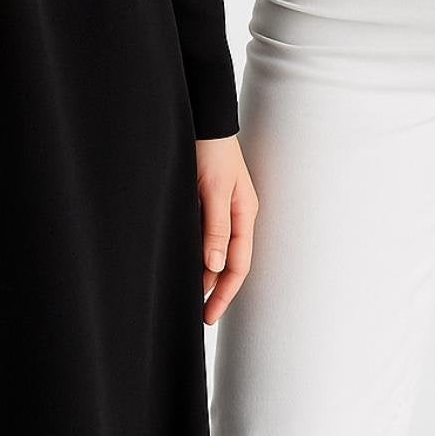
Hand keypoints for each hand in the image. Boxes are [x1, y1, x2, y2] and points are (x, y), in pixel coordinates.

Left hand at [196, 135, 257, 321]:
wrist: (203, 120)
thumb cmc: (211, 151)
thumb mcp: (214, 190)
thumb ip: (216, 228)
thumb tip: (215, 266)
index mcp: (245, 213)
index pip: (238, 264)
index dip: (225, 292)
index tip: (209, 315)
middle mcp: (237, 214)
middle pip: (230, 262)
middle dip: (217, 290)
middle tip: (201, 315)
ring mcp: (225, 208)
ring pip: (218, 251)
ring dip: (207, 274)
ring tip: (191, 295)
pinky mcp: (210, 201)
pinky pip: (208, 237)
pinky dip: (200, 254)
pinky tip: (189, 264)